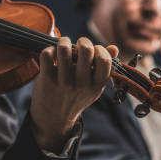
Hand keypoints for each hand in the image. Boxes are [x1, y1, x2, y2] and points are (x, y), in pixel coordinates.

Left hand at [30, 37, 118, 152]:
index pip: (104, 60)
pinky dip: (49, 49)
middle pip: (86, 50)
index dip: (99, 49)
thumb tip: (114, 48)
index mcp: (96, 85)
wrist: (54, 118)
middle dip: (82, 41)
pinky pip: (47, 54)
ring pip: (64, 49)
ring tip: (63, 46)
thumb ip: (104, 67)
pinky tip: (52, 55)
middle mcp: (81, 84)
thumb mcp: (94, 86)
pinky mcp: (47, 80)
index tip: (94, 51)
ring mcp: (63, 82)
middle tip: (78, 45)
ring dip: (64, 42)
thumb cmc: (77, 96)